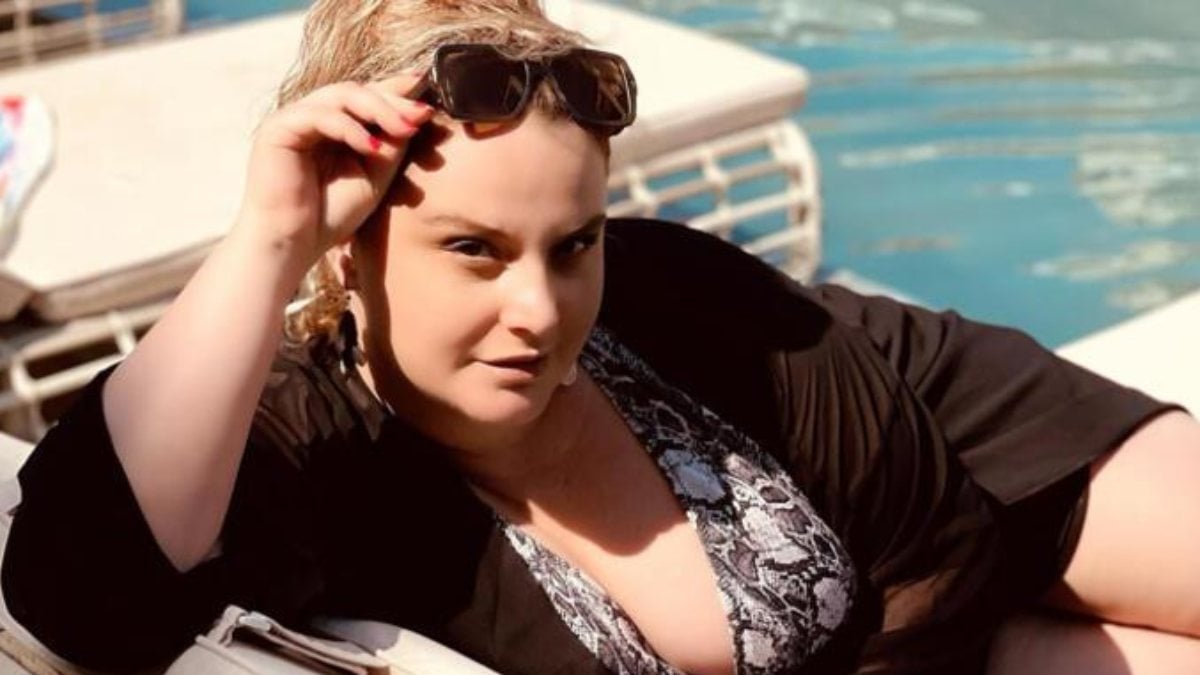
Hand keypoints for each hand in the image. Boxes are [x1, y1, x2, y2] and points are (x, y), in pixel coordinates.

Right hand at [234, 72, 432, 267]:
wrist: (292, 245)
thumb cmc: (330, 216)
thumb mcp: (374, 178)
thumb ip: (391, 147)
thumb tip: (417, 115)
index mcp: (334, 127)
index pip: (367, 98)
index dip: (398, 93)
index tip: (429, 102)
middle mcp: (313, 117)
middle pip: (358, 90)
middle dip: (394, 101)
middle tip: (422, 115)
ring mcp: (294, 119)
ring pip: (341, 95)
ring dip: (378, 109)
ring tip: (405, 129)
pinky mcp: (278, 128)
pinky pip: (319, 115)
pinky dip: (349, 127)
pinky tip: (371, 146)